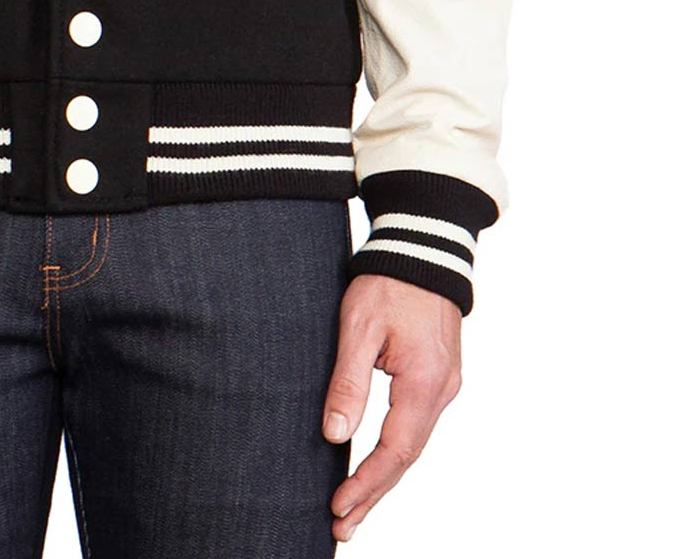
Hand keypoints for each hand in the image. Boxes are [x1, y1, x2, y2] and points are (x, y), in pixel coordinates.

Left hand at [321, 274, 462, 542]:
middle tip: (340, 528)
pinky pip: (416, 427)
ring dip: (383, 479)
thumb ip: (348, 381)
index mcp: (424, 381)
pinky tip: (375, 468)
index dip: (366, 483)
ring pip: (413, 445)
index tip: (338, 508)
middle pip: (407, 458)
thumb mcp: (358, 326)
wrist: (423, 248)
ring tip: (352, 510)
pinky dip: (394, 453)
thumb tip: (333, 434)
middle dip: (373, 495)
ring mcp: (444, 385)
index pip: (395, 450)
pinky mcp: (438, 377)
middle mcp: (442, 390)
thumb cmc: (387, 282)